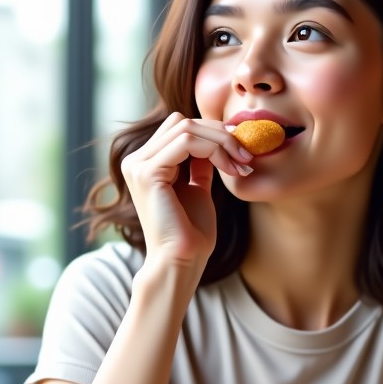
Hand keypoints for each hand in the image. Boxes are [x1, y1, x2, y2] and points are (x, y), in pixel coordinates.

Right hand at [120, 113, 253, 272]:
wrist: (182, 261)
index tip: (241, 150)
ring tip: (242, 164)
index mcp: (145, 163)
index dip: (213, 132)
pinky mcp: (147, 173)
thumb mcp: (197, 188)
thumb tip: (214, 139)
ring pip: (186, 127)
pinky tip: (231, 168)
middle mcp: (136, 160)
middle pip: (183, 122)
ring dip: (222, 142)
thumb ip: (198, 164)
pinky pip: (187, 142)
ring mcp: (138, 165)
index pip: (180, 126)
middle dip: (220, 134)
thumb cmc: (191, 232)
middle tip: (246, 156)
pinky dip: (215, 150)